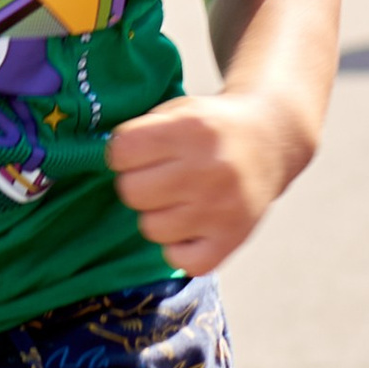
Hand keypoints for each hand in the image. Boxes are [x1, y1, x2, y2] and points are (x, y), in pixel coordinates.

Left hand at [107, 88, 305, 275]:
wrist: (269, 140)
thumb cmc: (210, 125)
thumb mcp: (179, 108)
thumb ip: (141, 131)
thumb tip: (99, 162)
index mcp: (192, 128)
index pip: (121, 151)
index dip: (122, 152)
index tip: (136, 151)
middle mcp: (208, 170)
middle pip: (131, 192)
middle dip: (137, 182)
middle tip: (157, 176)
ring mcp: (221, 209)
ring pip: (150, 227)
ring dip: (156, 214)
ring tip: (177, 198)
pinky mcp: (231, 240)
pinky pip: (180, 259)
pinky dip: (179, 246)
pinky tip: (191, 223)